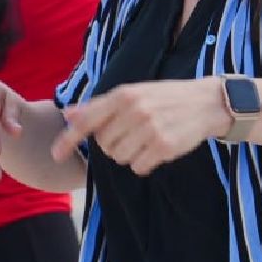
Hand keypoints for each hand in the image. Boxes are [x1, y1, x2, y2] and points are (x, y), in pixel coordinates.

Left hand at [56, 79, 227, 176]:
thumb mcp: (133, 93)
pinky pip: (138, 168)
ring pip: (119, 158)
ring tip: (147, 139)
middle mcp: (134, 110)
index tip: (55, 155)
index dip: (68, 139)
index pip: (87, 120)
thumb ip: (99, 105)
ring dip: (130, 155)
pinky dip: (145, 163)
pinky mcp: (164, 146)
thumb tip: (68, 113)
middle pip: (104, 145)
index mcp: (124, 95)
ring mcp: (149, 129)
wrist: (206, 102)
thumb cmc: (165, 98)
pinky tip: (157, 149)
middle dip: (114, 144)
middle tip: (133, 133)